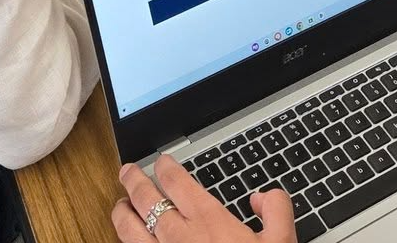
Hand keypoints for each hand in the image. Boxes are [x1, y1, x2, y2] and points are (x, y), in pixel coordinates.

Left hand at [111, 154, 295, 242]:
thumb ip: (276, 210)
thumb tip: (261, 196)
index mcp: (207, 220)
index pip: (176, 181)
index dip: (164, 167)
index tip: (161, 162)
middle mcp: (178, 236)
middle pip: (145, 198)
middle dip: (133, 181)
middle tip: (127, 172)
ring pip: (128, 229)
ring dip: (121, 213)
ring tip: (120, 205)